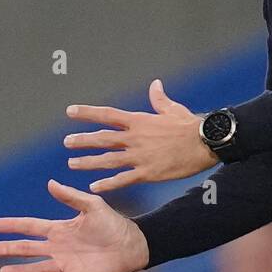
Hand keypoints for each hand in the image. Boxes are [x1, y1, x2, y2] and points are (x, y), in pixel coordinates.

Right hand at [0, 180, 149, 271]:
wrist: (133, 245)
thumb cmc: (114, 224)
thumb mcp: (92, 206)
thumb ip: (70, 197)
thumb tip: (50, 183)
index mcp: (60, 228)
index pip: (29, 226)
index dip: (11, 226)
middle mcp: (59, 247)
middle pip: (26, 248)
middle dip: (6, 249)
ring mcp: (65, 264)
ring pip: (35, 267)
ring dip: (18, 269)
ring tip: (1, 271)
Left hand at [63, 79, 213, 191]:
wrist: (204, 142)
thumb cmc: (190, 125)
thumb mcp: (172, 109)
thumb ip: (158, 99)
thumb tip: (155, 85)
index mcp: (139, 121)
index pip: (107, 115)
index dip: (87, 113)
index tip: (70, 112)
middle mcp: (134, 138)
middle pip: (102, 139)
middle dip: (82, 140)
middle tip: (67, 143)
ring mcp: (139, 156)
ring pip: (107, 160)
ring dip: (88, 162)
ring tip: (73, 164)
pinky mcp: (147, 173)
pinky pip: (123, 179)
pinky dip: (107, 184)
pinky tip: (94, 187)